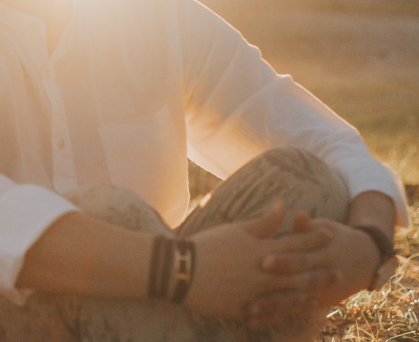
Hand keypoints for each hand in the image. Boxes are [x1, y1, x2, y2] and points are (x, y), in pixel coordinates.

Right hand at [183, 201, 335, 321]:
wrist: (181, 270)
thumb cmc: (207, 246)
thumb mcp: (236, 230)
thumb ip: (262, 222)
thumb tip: (283, 205)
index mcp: (261, 249)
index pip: (294, 242)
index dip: (313, 238)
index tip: (330, 234)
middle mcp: (264, 272)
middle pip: (298, 272)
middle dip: (319, 271)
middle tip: (339, 272)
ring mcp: (256, 292)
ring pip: (289, 295)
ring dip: (307, 295)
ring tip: (321, 298)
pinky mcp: (244, 308)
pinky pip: (270, 311)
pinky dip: (284, 312)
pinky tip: (290, 314)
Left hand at [250, 214, 383, 322]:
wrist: (363, 258)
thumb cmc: (332, 237)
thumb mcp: (323, 229)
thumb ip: (306, 227)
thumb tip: (298, 213)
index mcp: (320, 256)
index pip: (300, 259)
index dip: (284, 261)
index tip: (264, 261)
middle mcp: (319, 278)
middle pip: (294, 286)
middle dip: (272, 292)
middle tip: (250, 295)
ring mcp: (317, 294)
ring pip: (291, 304)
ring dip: (269, 309)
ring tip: (247, 312)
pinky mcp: (312, 304)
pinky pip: (290, 312)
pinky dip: (271, 317)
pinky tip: (251, 322)